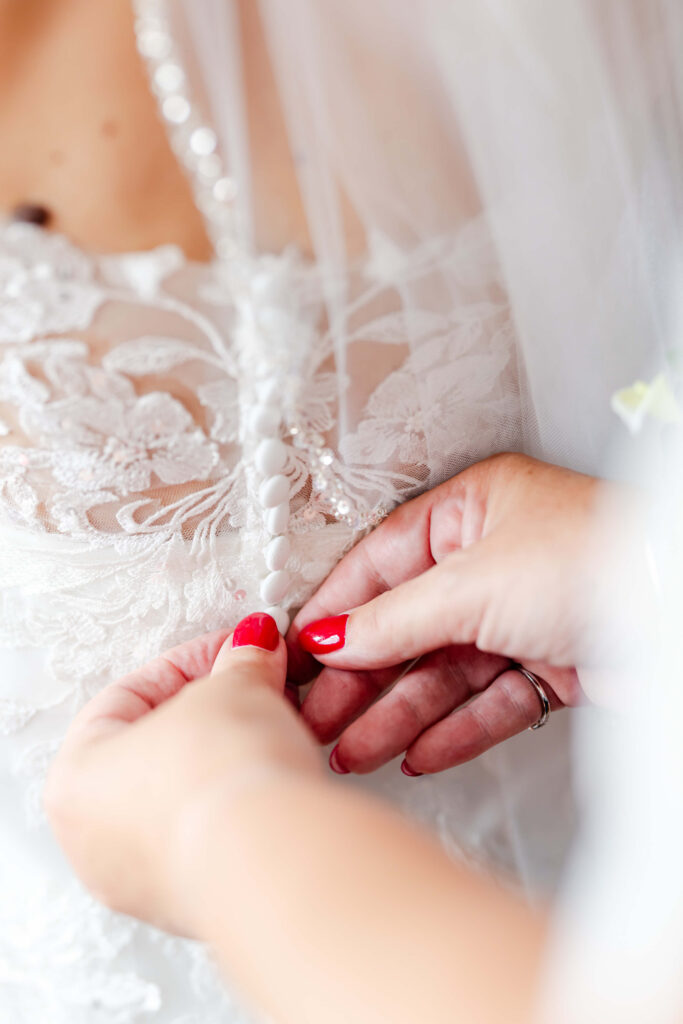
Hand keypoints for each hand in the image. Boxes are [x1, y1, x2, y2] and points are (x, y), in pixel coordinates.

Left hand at [45, 614, 320, 934]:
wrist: (272, 859)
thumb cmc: (222, 779)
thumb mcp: (235, 688)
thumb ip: (240, 662)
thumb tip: (252, 648)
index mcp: (75, 777)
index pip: (134, 693)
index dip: (194, 661)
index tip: (235, 650)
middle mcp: (96, 838)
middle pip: (156, 746)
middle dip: (213, 710)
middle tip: (254, 687)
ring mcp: (143, 878)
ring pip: (184, 795)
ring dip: (228, 756)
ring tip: (273, 733)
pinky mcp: (195, 901)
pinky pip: (211, 836)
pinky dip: (237, 804)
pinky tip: (272, 783)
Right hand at [288, 454, 613, 776]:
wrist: (675, 611)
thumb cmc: (595, 558)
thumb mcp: (470, 583)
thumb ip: (392, 618)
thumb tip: (328, 636)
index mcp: (470, 512)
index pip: (381, 564)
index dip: (337, 613)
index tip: (297, 654)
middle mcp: (493, 559)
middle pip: (407, 625)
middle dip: (361, 677)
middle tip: (316, 718)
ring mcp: (522, 614)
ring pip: (443, 671)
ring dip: (396, 713)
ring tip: (353, 750)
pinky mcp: (551, 663)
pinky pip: (487, 700)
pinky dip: (453, 729)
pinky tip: (417, 754)